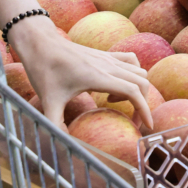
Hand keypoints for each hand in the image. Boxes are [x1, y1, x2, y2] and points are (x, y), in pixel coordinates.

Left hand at [9, 17, 152, 130]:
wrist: (40, 42)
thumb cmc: (44, 70)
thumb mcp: (48, 101)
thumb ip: (55, 124)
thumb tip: (61, 145)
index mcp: (98, 77)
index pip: (133, 91)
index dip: (144, 109)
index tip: (147, 126)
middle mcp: (108, 65)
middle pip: (141, 82)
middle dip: (143, 103)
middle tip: (132, 120)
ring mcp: (108, 58)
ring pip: (138, 70)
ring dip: (137, 88)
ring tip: (115, 102)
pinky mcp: (104, 54)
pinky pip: (130, 61)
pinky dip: (132, 73)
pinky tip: (114, 85)